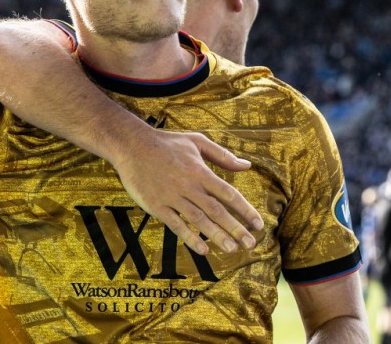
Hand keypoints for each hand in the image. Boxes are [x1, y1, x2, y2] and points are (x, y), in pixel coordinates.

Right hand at [112, 130, 263, 255]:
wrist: (132, 145)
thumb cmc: (167, 143)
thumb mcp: (197, 141)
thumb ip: (222, 155)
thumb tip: (247, 165)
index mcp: (201, 171)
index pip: (228, 193)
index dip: (245, 210)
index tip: (258, 224)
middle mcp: (189, 186)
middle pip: (216, 210)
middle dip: (235, 228)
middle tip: (250, 244)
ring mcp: (172, 197)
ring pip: (198, 220)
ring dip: (216, 236)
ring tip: (232, 249)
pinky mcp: (157, 206)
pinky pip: (176, 225)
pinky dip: (189, 238)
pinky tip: (203, 250)